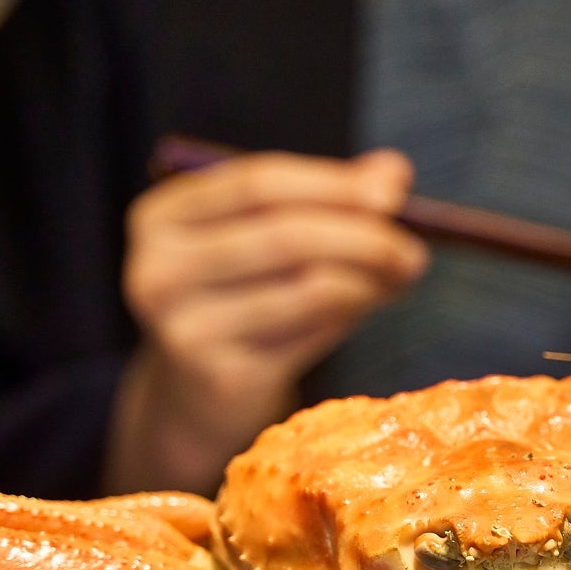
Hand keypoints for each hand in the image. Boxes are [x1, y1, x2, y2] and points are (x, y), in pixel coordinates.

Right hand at [106, 150, 427, 492]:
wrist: (196, 397)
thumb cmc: (240, 298)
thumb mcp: (268, 238)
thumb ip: (326, 199)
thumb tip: (392, 172)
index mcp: (160, 219)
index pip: (256, 185)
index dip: (331, 185)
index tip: (394, 195)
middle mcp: (157, 271)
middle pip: (284, 235)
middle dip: (363, 237)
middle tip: (413, 249)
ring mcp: (183, 328)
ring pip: (307, 288)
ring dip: (369, 280)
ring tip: (400, 276)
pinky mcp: (219, 377)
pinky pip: (310, 335)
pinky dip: (349, 316)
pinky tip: (365, 307)